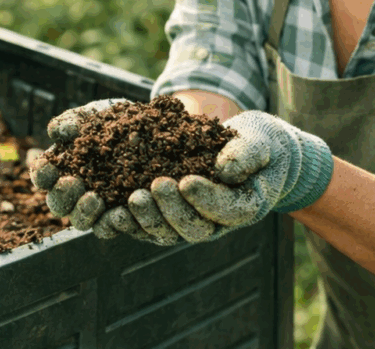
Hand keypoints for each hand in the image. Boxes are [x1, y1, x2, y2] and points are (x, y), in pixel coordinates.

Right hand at [29, 98, 128, 238]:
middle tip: (72, 183)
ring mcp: (97, 206)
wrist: (152, 130)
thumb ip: (75, 120)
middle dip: (62, 195)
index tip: (48, 166)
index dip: (42, 174)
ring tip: (94, 199)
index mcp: (62, 167)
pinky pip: (110, 227)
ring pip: (80, 221)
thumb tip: (57, 131)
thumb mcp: (96, 115)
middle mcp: (75, 191)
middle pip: (58, 204)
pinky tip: (120, 212)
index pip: (43, 176)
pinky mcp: (120, 216)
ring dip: (83, 212)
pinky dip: (112, 222)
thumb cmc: (115, 122)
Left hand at [98, 110, 334, 243]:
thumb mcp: (261, 141)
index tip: (186, 181)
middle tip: (153, 187)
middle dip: (171, 210)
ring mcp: (193, 221)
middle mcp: (218, 222)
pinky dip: (132, 222)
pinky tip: (113, 210)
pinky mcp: (171, 215)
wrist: (252, 151)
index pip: (226, 210)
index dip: (205, 199)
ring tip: (130, 199)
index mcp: (245, 206)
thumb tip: (225, 170)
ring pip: (168, 233)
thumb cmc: (259, 144)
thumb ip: (247, 154)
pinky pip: (150, 226)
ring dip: (147, 219)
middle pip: (194, 229)